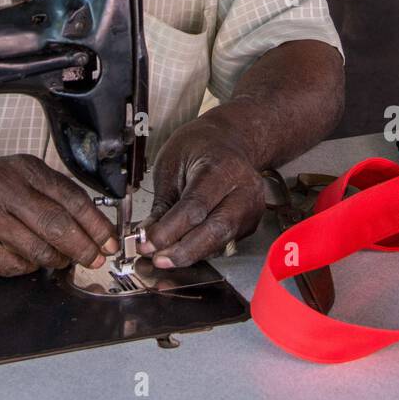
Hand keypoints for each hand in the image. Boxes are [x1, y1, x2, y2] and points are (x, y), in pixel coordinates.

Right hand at [0, 154, 118, 275]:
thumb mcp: (22, 176)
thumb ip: (54, 194)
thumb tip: (95, 225)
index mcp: (22, 169)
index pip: (70, 197)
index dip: (95, 223)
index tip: (110, 240)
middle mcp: (3, 190)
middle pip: (56, 225)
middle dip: (83, 247)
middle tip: (95, 259)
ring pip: (37, 250)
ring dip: (57, 260)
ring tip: (61, 258)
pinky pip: (14, 266)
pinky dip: (28, 267)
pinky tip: (27, 258)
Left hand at [138, 118, 264, 269]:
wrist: (229, 140)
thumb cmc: (199, 147)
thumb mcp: (171, 164)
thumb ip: (162, 204)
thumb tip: (147, 237)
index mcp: (221, 168)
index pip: (195, 207)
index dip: (169, 230)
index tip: (146, 243)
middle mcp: (244, 189)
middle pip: (215, 230)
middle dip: (183, 251)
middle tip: (157, 259)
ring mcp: (252, 207)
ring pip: (221, 241)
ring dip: (191, 254)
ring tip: (165, 257)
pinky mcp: (251, 222)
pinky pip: (224, 242)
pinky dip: (201, 249)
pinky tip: (183, 249)